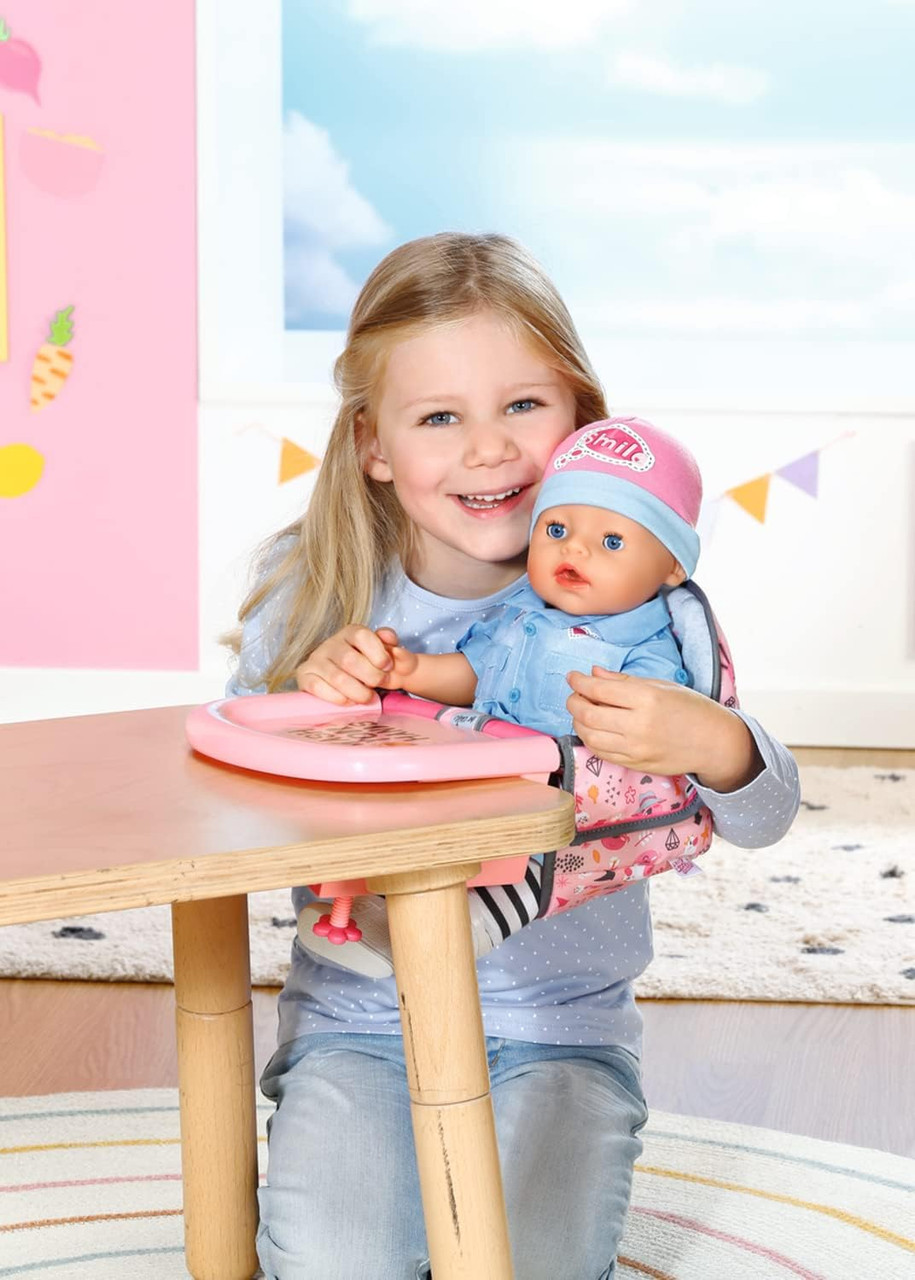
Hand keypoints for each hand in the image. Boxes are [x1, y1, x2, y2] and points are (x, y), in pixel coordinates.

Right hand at [295, 626, 399, 704]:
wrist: (339, 682)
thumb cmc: (365, 666)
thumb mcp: (381, 654)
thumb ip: (389, 644)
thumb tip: (390, 638)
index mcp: (350, 633)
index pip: (361, 636)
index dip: (378, 653)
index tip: (387, 667)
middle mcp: (330, 644)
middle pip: (349, 659)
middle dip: (370, 676)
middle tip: (380, 685)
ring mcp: (315, 660)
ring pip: (336, 677)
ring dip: (357, 692)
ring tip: (367, 698)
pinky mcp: (304, 676)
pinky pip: (318, 687)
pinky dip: (337, 698)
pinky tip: (348, 702)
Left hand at [566, 666, 762, 791]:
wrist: (713, 741)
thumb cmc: (690, 708)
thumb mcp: (660, 685)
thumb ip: (623, 681)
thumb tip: (594, 673)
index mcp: (647, 699)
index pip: (599, 690)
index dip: (579, 682)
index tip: (573, 676)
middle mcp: (639, 725)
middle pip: (589, 715)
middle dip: (574, 702)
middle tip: (574, 695)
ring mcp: (636, 749)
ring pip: (590, 736)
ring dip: (578, 722)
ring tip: (583, 712)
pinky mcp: (635, 764)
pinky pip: (602, 753)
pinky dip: (590, 739)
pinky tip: (593, 729)